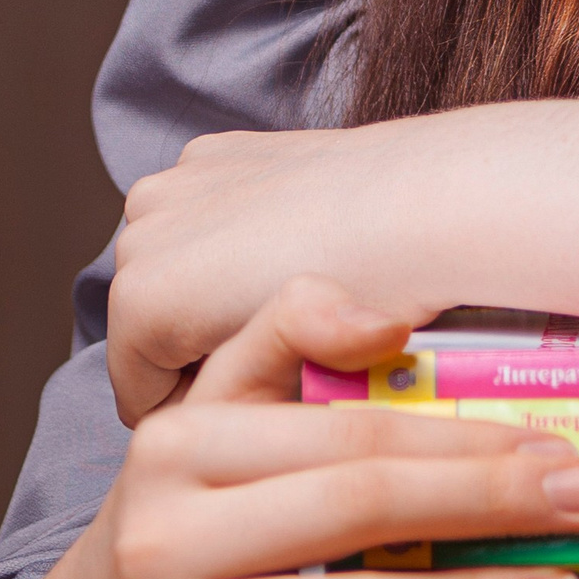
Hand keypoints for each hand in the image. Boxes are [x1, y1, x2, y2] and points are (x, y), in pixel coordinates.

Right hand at [0, 275, 578, 578]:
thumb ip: (289, 334)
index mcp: (182, 445)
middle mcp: (163, 537)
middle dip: (489, 508)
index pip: (350, 437)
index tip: (560, 450)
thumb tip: (390, 316)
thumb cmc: (186, 524)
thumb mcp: (216, 418)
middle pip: (357, 513)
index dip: (464, 443)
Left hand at [106, 97, 578, 424]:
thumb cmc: (422, 218)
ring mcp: (145, 243)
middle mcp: (165, 194)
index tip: (300, 355)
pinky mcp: (142, 298)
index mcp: (213, 164)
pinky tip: (263, 410)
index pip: (194, 275)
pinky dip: (199, 414)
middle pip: (167, 317)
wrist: (436, 211)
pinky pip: (148, 393)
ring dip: (211, 382)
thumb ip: (317, 240)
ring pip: (158, 356)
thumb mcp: (354, 215)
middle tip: (294, 384)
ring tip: (284, 398)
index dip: (238, 327)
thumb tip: (340, 279)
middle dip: (215, 354)